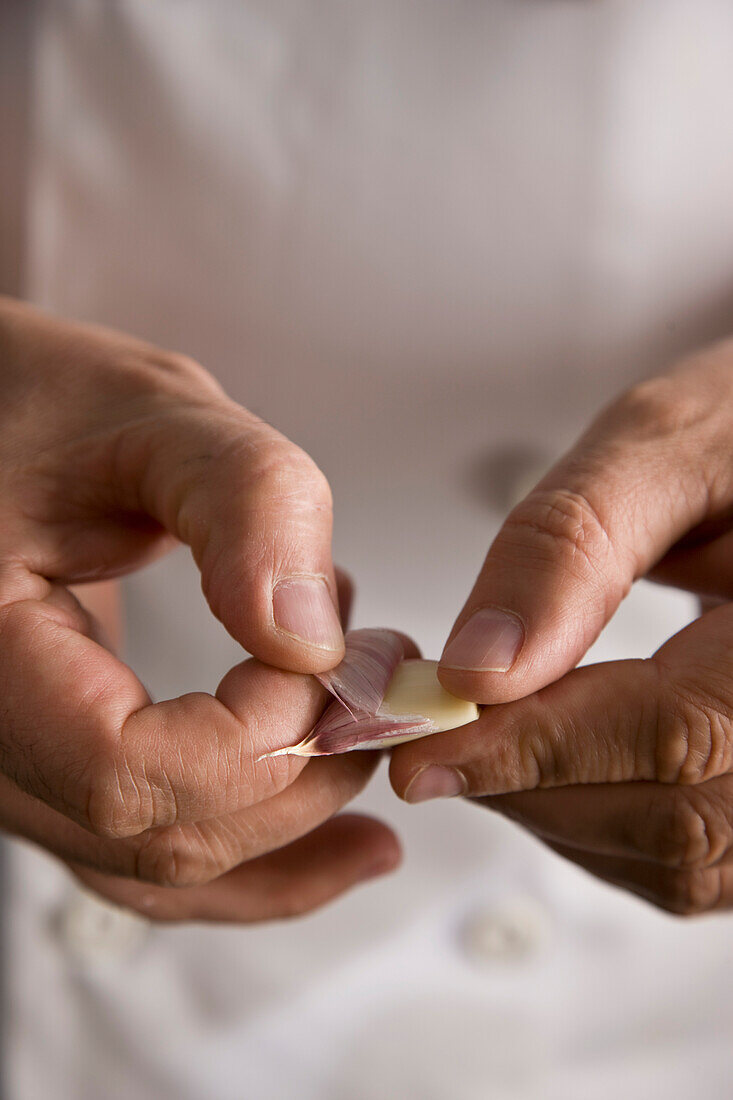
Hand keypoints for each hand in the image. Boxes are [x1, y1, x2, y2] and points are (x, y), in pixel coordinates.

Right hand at [0, 296, 398, 920]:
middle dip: (301, 775)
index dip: (251, 737)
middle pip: (160, 833)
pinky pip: (149, 858)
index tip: (326, 662)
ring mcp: (18, 765)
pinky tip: (341, 845)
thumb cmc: (46, 407)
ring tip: (379, 749)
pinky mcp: (61, 764)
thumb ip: (246, 504)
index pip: (122, 768)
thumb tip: (309, 637)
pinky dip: (254, 864)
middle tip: (383, 688)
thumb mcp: (154, 417)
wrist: (0, 422)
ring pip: (163, 865)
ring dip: (294, 826)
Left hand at [391, 341, 732, 915]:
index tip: (422, 753)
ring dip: (555, 811)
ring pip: (681, 859)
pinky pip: (696, 857)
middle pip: (675, 819)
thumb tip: (477, 667)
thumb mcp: (667, 446)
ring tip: (486, 738)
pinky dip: (601, 820)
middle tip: (433, 737)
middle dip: (528, 783)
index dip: (537, 751)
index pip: (678, 733)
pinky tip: (549, 758)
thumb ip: (570, 545)